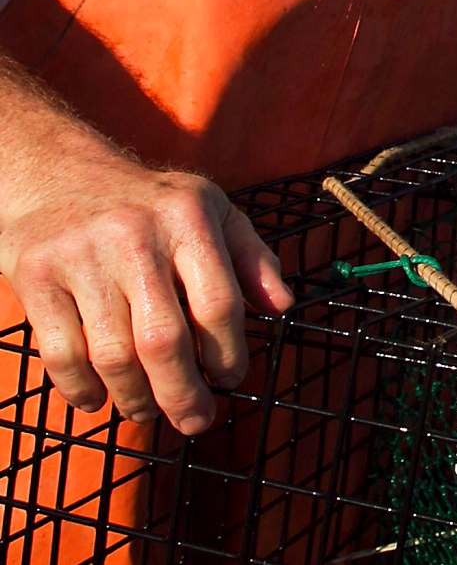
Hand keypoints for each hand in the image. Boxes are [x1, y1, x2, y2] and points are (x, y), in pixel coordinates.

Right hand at [0, 135, 292, 434]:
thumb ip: (251, 257)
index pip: (219, 303)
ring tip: (148, 410)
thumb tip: (282, 306)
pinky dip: (80, 389)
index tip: (230, 380)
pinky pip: (60, 353)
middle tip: (196, 420)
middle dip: (184, 394)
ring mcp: (80, 257)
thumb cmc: (150, 205)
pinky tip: (98, 399)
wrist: (57, 174)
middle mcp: (134, 236)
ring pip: (112, 355)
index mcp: (188, 218)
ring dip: (135, 398)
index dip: (228, 353)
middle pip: (164, 340)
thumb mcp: (211, 210)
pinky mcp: (35, 276)